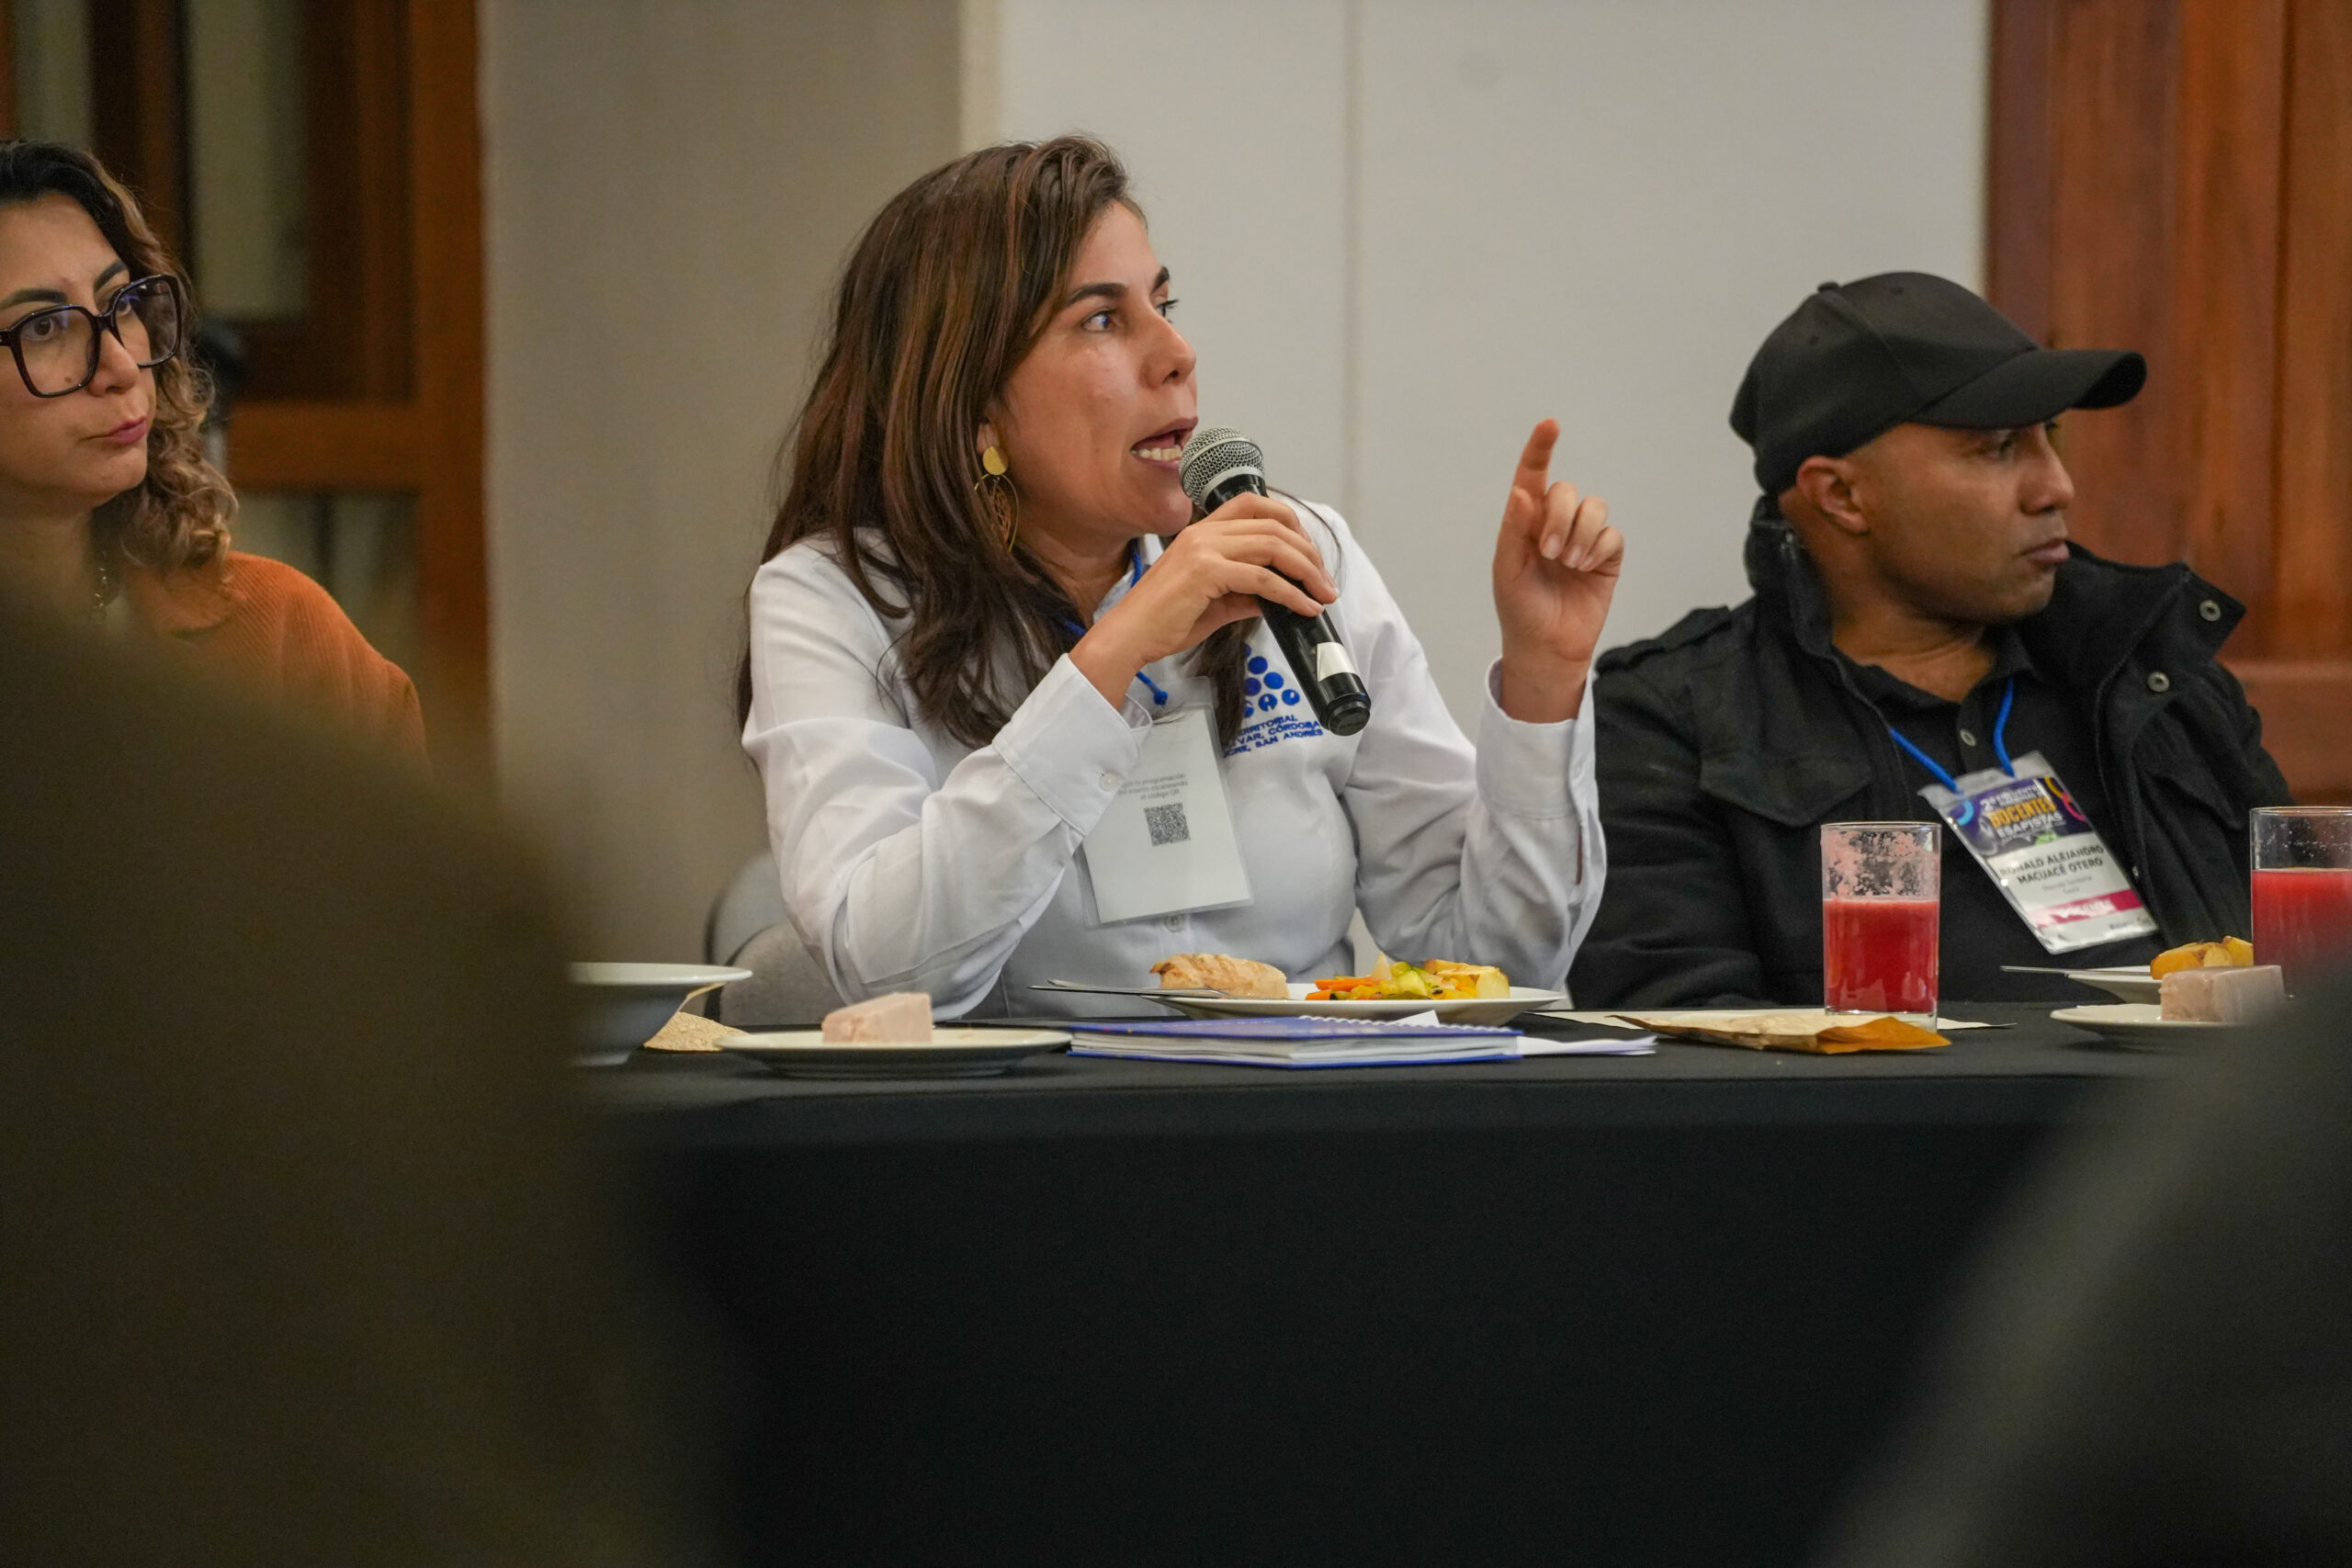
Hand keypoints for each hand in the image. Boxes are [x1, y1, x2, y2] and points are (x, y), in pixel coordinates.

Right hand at [1071, 493, 1335, 708]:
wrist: (1129, 636)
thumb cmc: (1163, 621)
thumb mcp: (1214, 603)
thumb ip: (1245, 594)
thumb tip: (1277, 598)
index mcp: (1202, 531)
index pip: (1256, 505)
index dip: (1291, 524)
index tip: (1309, 556)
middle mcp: (1204, 532)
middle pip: (1274, 526)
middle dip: (1309, 554)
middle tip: (1326, 583)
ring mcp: (1204, 549)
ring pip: (1274, 548)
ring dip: (1308, 572)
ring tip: (1323, 596)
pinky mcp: (1206, 572)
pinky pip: (1263, 579)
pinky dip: (1291, 594)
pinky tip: (1304, 609)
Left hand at [1493, 419, 1621, 722]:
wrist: (1546, 647)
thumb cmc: (1519, 609)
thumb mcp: (1506, 570)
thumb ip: (1514, 530)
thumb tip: (1522, 493)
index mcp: (1525, 522)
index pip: (1532, 477)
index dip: (1540, 449)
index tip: (1550, 425)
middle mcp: (1555, 524)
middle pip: (1567, 490)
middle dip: (1560, 517)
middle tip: (1549, 552)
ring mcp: (1582, 539)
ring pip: (1594, 507)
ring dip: (1582, 532)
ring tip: (1569, 563)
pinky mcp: (1606, 557)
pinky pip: (1612, 534)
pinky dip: (1599, 548)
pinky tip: (1586, 569)